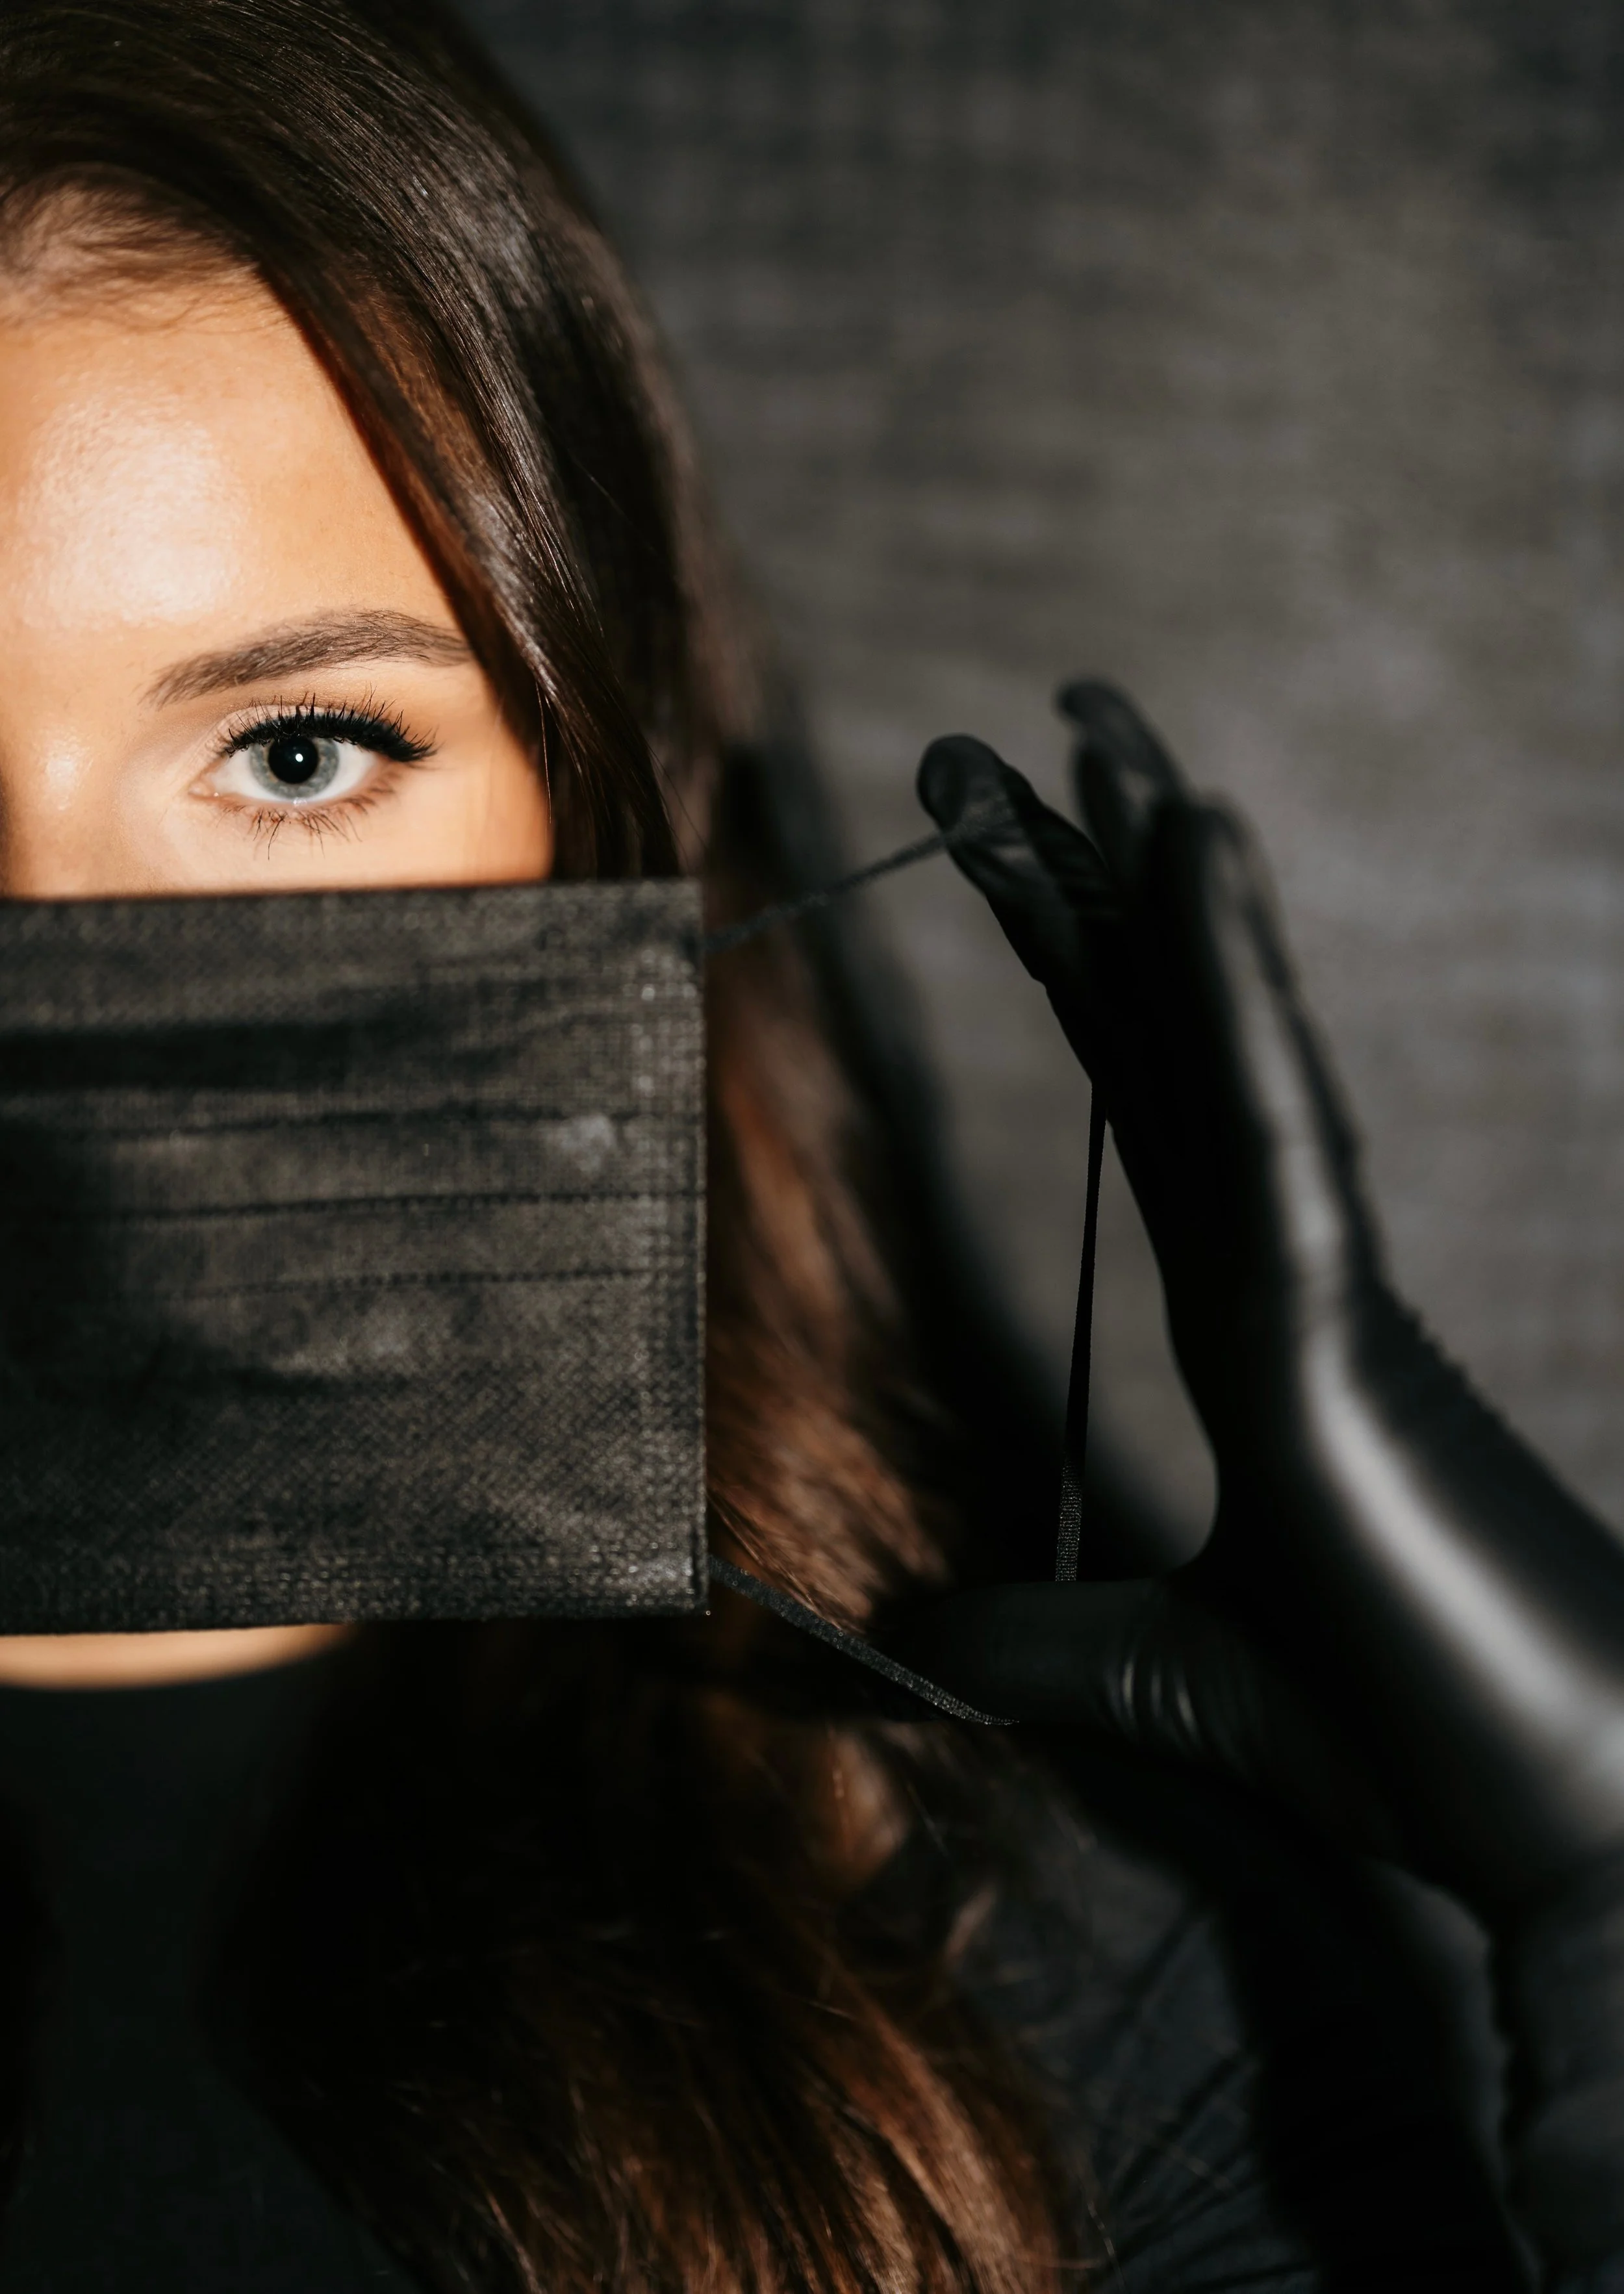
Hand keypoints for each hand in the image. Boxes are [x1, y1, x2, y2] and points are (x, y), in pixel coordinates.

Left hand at [905, 685, 1623, 2256]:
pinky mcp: (1338, 1328)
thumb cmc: (1396, 1744)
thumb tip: (906, 1625)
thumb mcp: (1155, 1677)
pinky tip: (1187, 838)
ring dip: (1150, 864)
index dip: (1066, 959)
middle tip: (988, 737)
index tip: (992, 837)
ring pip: (1221, 1032)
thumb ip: (1038, 1636)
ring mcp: (1317, 1279)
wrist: (1542, 1837)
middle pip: (1161, 1028)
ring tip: (1085, 718)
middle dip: (1080, 874)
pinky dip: (1227, 974)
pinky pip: (1273, 1116)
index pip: (1136, 1093)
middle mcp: (1282, 1262)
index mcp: (1248, 1317)